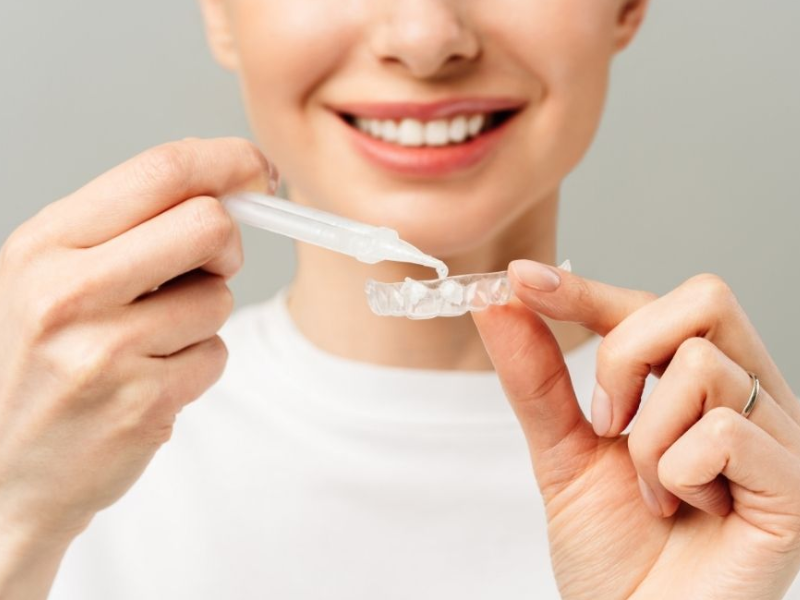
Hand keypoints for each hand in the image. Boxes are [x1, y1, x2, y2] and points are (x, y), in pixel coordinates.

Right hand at [0, 138, 276, 591]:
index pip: (161, 171)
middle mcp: (69, 292)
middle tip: (209, 266)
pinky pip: (216, 354)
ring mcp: (106, 352)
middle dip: (226, 245)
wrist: (8, 466)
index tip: (259, 170)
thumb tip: (229, 182)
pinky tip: (150, 379)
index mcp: (46, 243)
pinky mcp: (143, 404)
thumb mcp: (58, 272)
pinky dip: (198, 363)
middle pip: (208, 225)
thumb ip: (134, 223)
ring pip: (220, 297)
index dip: (228, 161)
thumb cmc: (46, 358)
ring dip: (202, 316)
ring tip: (149, 341)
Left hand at [472, 260, 799, 599]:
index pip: (651, 305)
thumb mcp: (563, 450)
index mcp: (698, 385)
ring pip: (702, 366)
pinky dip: (677, 474)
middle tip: (604, 421)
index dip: (586, 289)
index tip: (523, 280)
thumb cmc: (613, 551)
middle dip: (625, 352)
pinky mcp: (793, 485)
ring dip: (646, 438)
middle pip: (703, 299)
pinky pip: (725, 431)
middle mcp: (748, 398)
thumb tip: (497, 300)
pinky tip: (685, 510)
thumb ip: (536, 376)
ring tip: (652, 490)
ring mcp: (778, 438)